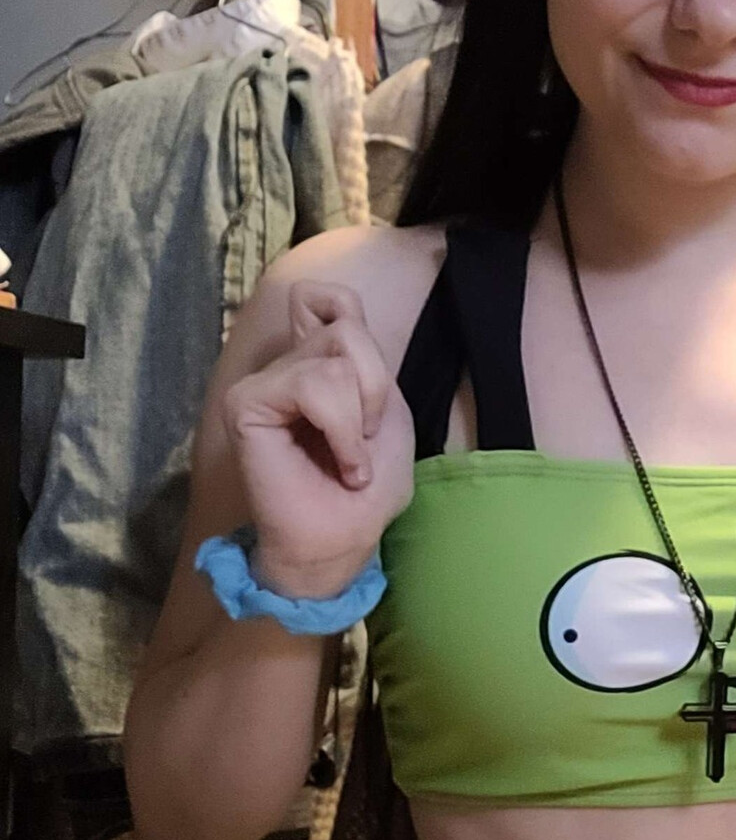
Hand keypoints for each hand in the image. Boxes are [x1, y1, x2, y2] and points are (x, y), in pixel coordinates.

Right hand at [221, 281, 414, 598]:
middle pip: (346, 328)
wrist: (342, 543)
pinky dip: (342, 430)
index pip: (332, 302)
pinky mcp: (246, 405)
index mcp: (314, 363)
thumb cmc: (366, 488)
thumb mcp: (384, 409)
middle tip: (364, 441)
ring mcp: (261, 384)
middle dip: (375, 389)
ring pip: (333, 358)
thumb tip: (302, 296)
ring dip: (359, 418)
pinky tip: (343, 464)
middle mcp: (284, 367)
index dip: (361, 339)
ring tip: (350, 458)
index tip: (370, 409)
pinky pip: (312, 386)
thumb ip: (357, 352)